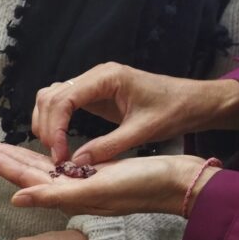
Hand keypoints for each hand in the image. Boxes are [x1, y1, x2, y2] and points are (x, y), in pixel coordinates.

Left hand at [0, 139, 216, 216]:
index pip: (22, 176)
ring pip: (40, 167)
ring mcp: (81, 182)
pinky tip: (35, 153)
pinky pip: (61, 165)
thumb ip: (54, 194)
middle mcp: (68, 189)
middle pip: (25, 171)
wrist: (176, 185)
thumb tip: (16, 198)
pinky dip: (44, 157)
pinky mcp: (95, 174)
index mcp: (63, 193)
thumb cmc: (140, 187)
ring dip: (16, 157)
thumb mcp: (95, 191)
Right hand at [32, 62, 238, 163]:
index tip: (59, 155)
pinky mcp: (92, 94)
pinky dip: (54, 122)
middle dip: (45, 127)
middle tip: (55, 157)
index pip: (64, 99)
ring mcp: (92, 84)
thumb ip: (109, 146)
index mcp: (107, 78)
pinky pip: (62, 104)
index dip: (55, 128)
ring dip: (46, 124)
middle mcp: (94, 76)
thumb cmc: (174, 110)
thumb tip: (76, 162)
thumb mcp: (143, 131)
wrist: (192, 101)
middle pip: (50, 96)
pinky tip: (60, 141)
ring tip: (55, 150)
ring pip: (50, 98)